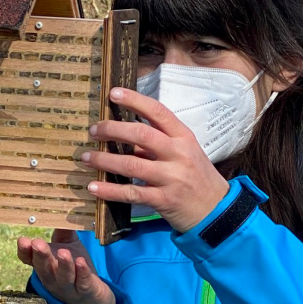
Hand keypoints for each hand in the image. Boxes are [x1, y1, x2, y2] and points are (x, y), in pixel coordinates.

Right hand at [17, 229, 116, 303]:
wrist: (93, 296)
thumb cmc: (76, 269)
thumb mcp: (68, 247)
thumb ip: (63, 233)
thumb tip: (61, 213)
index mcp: (45, 266)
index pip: (29, 260)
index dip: (25, 251)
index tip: (22, 240)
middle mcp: (52, 278)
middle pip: (44, 268)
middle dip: (40, 255)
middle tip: (37, 243)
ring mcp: (68, 287)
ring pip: (63, 276)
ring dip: (63, 265)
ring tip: (63, 253)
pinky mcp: (85, 291)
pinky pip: (82, 282)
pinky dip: (81, 272)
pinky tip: (81, 262)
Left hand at [81, 88, 229, 232]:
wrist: (216, 210)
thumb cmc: (197, 178)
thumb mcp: (184, 154)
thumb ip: (157, 144)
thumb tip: (124, 134)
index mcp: (184, 137)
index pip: (158, 112)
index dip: (135, 100)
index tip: (113, 93)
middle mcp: (178, 154)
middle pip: (141, 135)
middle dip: (112, 130)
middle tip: (93, 130)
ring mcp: (171, 178)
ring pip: (131, 164)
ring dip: (104, 160)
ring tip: (86, 158)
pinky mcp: (163, 200)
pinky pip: (131, 193)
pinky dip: (109, 190)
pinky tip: (93, 187)